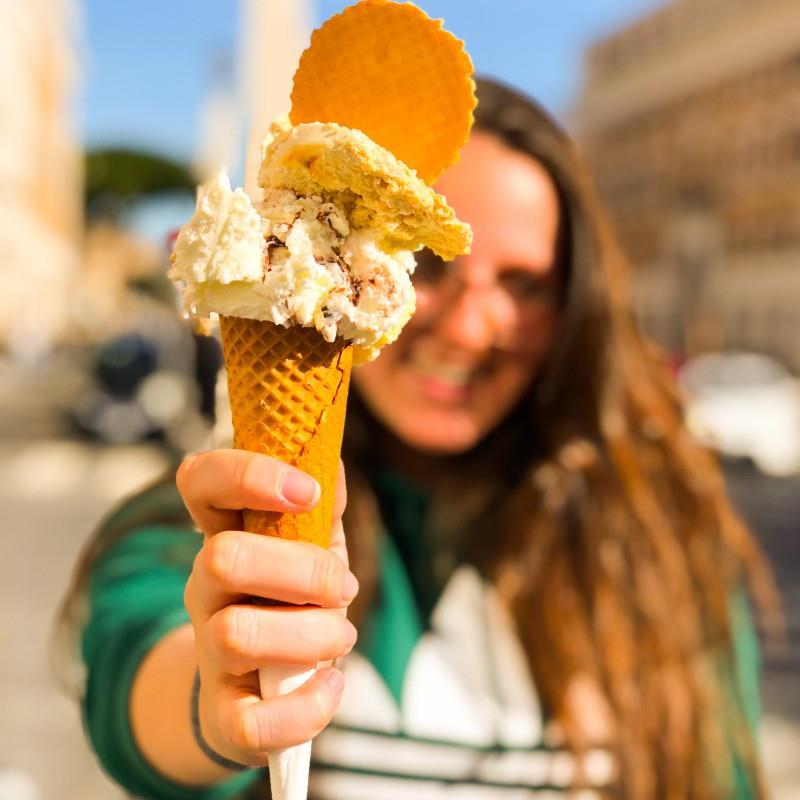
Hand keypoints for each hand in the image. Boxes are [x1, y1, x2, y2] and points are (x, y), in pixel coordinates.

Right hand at [178, 449, 357, 767]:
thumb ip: (324, 511)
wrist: (263, 688)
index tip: (307, 492)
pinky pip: (252, 723)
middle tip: (343, 587)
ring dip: (316, 635)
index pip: (200, 481)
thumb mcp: (313, 549)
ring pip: (238, 635)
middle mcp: (206, 589)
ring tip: (340, 634)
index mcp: (227, 535)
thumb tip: (334, 464)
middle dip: (305, 572)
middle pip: (222, 559)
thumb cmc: (293, 604)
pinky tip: (330, 685)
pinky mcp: (225, 715)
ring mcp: (209, 652)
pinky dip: (306, 706)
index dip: (248, 476)